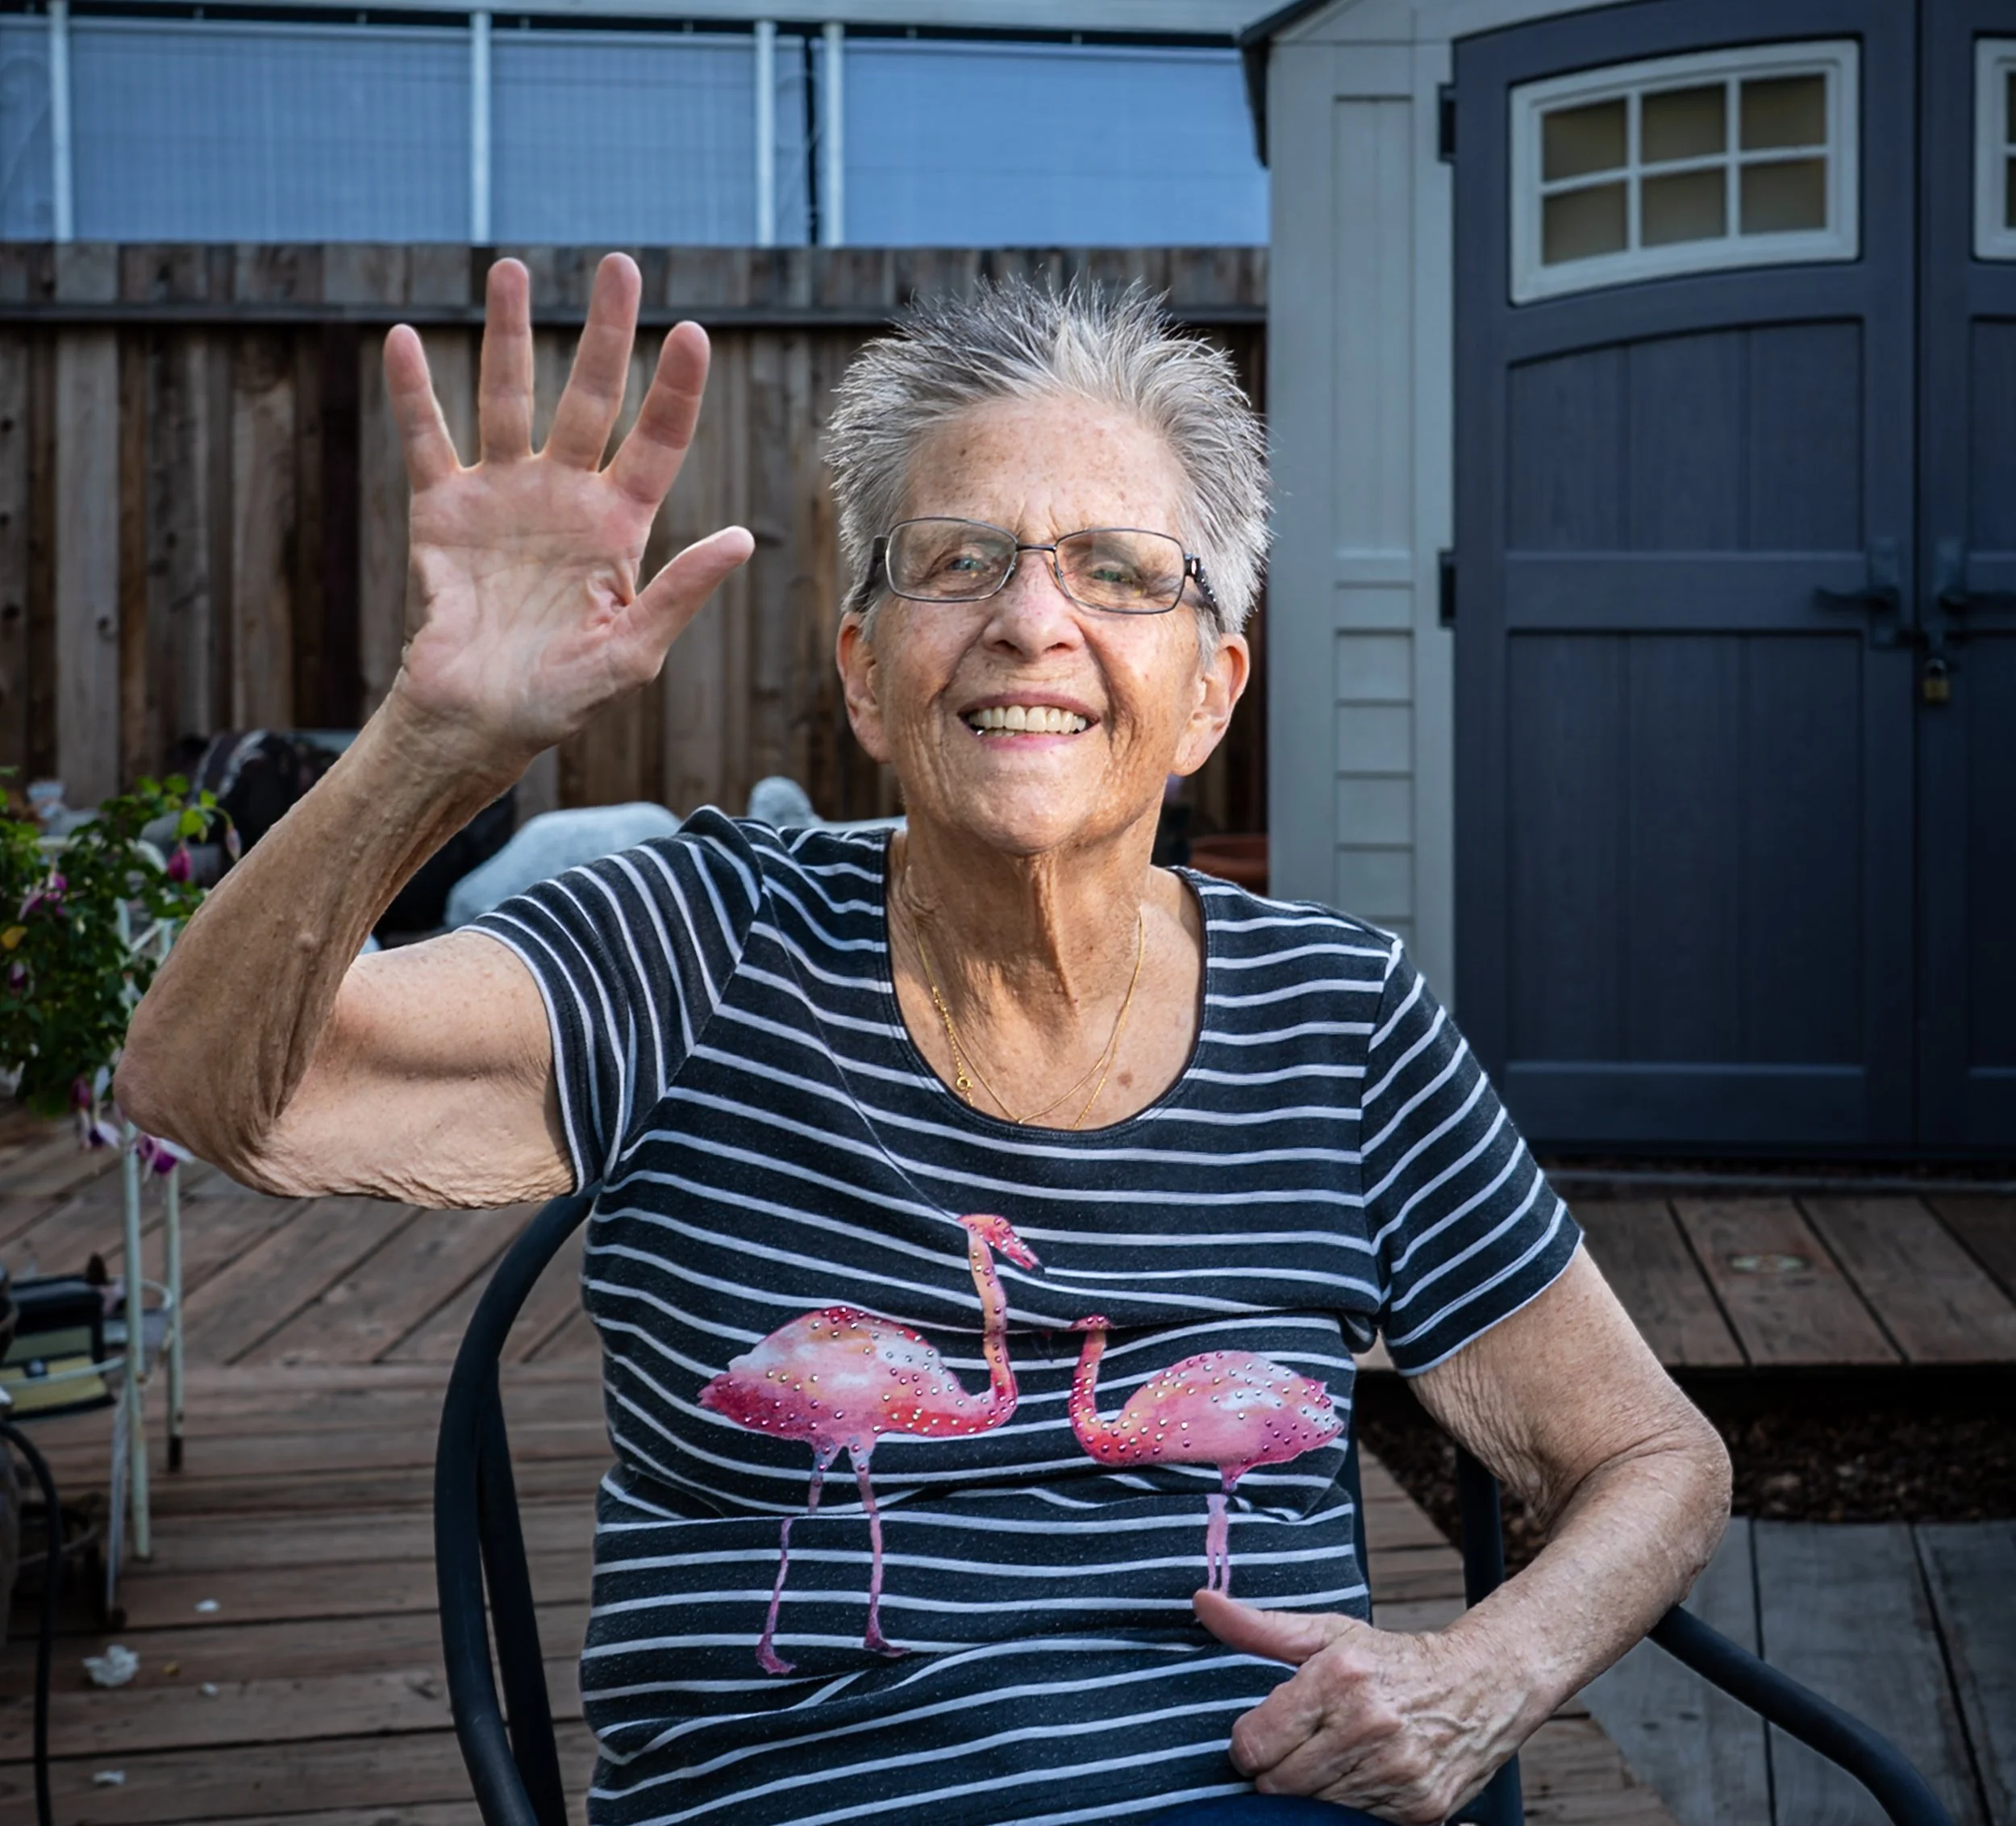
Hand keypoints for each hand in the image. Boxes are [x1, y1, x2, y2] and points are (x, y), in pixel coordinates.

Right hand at [384, 253, 753, 768]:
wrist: (477, 722)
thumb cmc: (561, 698)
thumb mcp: (633, 653)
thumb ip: (681, 593)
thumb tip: (741, 540)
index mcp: (620, 527)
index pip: (658, 442)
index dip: (675, 390)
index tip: (691, 333)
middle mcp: (566, 497)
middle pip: (590, 398)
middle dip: (606, 334)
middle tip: (619, 266)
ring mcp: (504, 497)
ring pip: (509, 398)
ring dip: (510, 334)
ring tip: (512, 269)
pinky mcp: (443, 511)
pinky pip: (428, 441)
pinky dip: (415, 393)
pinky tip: (407, 340)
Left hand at [1194, 1587, 1527, 1825]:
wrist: (1481, 1687)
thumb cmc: (1391, 1660)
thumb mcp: (1327, 1634)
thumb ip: (1259, 1627)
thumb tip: (1202, 1601)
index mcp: (1339, 1677)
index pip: (1253, 1745)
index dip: (1250, 1743)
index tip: (1267, 1732)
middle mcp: (1370, 1726)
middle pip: (1278, 1785)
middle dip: (1278, 1770)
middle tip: (1302, 1747)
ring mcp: (1398, 1773)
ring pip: (1313, 1810)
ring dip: (1314, 1791)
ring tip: (1334, 1759)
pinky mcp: (1421, 1811)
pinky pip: (1354, 1825)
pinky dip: (1349, 1808)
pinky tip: (1362, 1778)